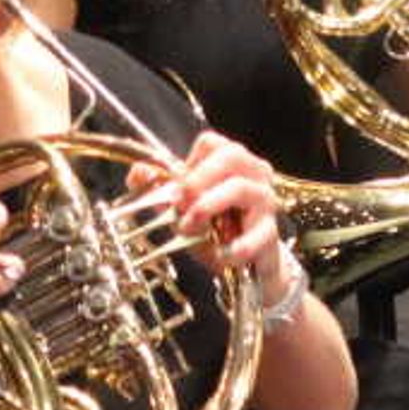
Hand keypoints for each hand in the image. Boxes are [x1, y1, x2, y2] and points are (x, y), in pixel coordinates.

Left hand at [130, 129, 291, 298]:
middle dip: (198, 179)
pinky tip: (220, 256)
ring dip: (208, 207)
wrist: (245, 266)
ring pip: (241, 188)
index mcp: (232, 162)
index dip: (188, 164)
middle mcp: (253, 174)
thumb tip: (137, 172)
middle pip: (231, 155)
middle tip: (179, 203)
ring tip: (189, 228)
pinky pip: (256, 234)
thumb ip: (157, 190)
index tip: (176, 189)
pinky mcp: (271, 231)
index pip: (211, 143)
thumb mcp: (181, 210)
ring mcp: (265, 201)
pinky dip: (233, 247)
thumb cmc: (214, 230)